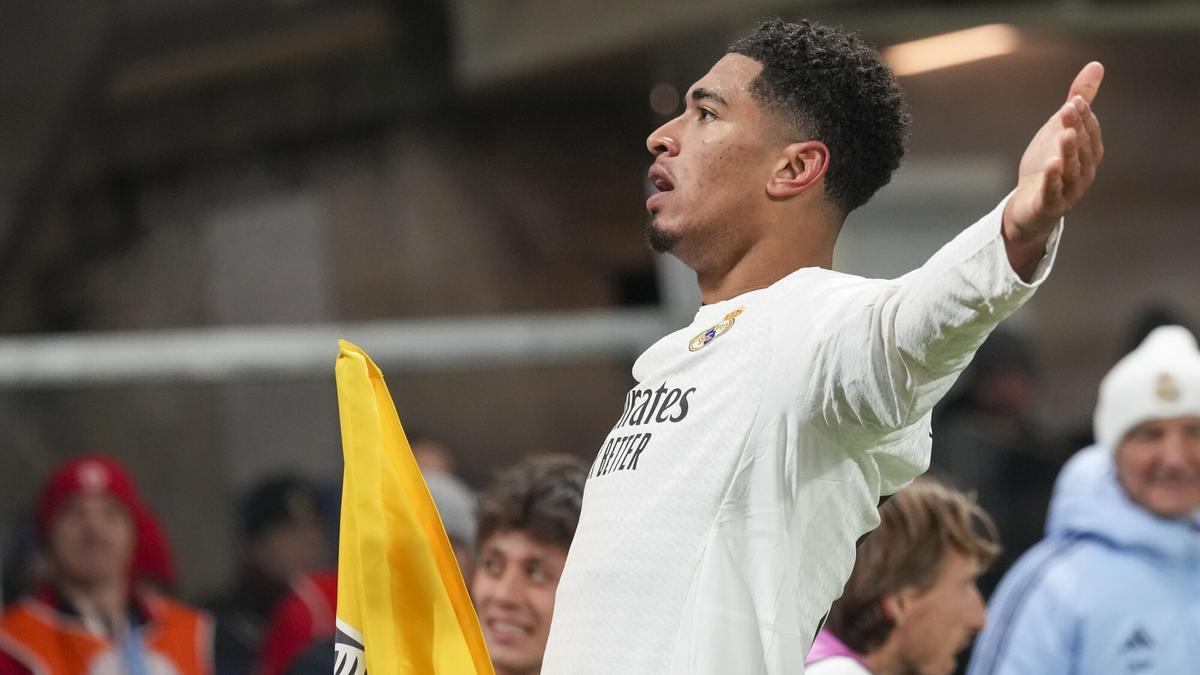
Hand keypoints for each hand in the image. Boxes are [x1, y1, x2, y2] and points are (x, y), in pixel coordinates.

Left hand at [1004, 62, 1104, 239]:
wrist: (1029, 205)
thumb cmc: (1048, 163)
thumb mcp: (1060, 128)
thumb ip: (1079, 99)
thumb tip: (1096, 65)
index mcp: (1089, 153)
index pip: (1090, 132)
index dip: (1084, 116)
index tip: (1074, 99)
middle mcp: (1084, 172)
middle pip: (1081, 148)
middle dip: (1076, 128)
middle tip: (1068, 108)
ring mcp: (1069, 190)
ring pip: (1071, 169)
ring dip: (1068, 151)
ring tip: (1064, 133)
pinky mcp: (1050, 205)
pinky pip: (1053, 191)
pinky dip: (1053, 179)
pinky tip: (1050, 165)